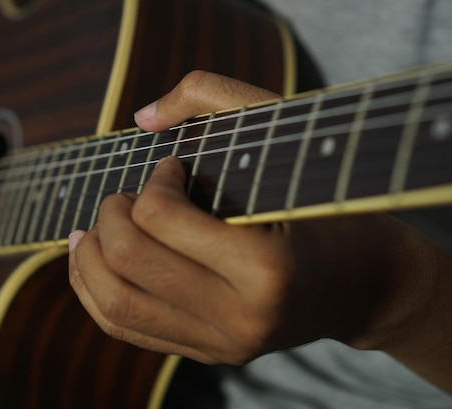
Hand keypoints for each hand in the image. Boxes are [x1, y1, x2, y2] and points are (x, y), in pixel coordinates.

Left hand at [67, 71, 451, 404]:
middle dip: (109, 215)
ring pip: (115, 304)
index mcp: (265, 267)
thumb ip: (212, 96)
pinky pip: (125, 329)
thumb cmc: (327, 205)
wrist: (365, 284)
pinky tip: (90, 261)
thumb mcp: (287, 135)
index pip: (160, 217)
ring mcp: (220, 344)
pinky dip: (92, 292)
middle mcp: (239, 318)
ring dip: (86, 258)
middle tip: (126, 195)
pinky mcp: (207, 355)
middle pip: (127, 261)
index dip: (154, 180)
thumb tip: (141, 118)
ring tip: (92, 227)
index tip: (172, 167)